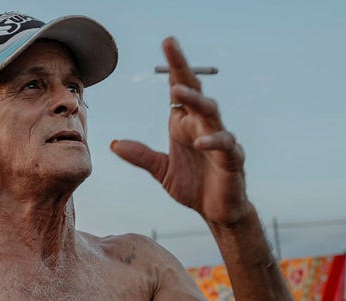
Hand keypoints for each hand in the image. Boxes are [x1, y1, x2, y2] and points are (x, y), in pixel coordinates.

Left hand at [111, 36, 249, 226]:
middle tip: (170, 46)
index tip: (166, 43)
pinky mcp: (232, 158)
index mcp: (185, 125)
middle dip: (182, 67)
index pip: (179, 91)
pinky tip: (200, 143)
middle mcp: (203, 126)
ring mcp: (219, 139)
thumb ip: (141, 156)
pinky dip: (214, 142)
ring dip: (195, 100)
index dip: (173, 68)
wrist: (217, 211)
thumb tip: (114, 144)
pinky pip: (225, 145)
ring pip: (210, 112)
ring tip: (178, 91)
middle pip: (194, 90)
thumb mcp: (161, 170)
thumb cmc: (193, 186)